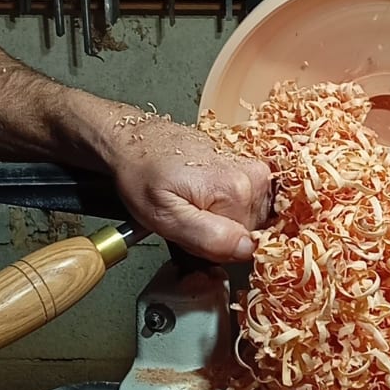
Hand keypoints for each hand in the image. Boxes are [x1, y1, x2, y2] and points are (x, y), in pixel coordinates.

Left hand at [105, 109, 271, 262]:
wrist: (136, 141)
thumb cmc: (143, 176)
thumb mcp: (166, 217)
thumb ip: (210, 237)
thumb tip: (248, 248)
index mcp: (238, 190)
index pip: (246, 246)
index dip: (217, 249)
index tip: (193, 234)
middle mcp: (252, 177)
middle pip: (247, 233)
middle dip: (217, 236)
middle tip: (186, 221)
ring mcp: (251, 171)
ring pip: (244, 221)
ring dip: (218, 224)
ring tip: (190, 208)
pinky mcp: (246, 170)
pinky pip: (243, 206)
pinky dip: (221, 210)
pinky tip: (200, 199)